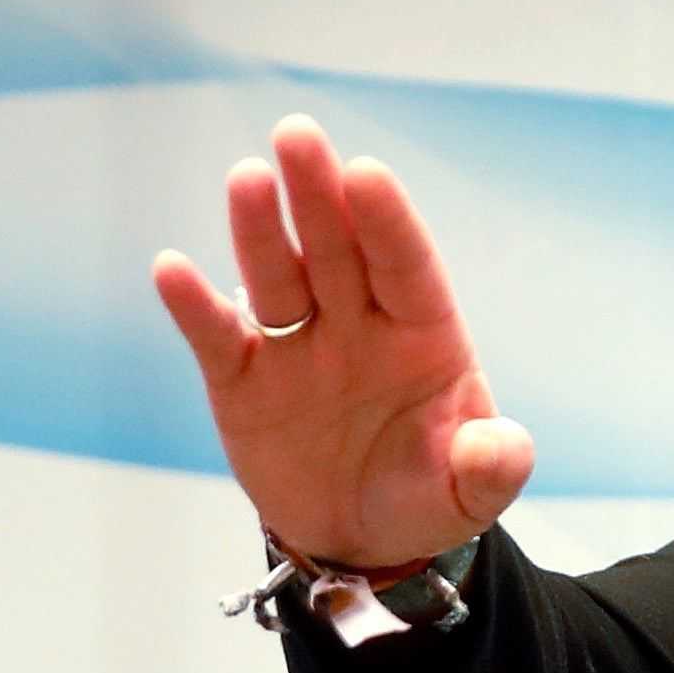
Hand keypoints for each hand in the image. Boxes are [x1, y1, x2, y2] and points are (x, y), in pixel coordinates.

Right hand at [150, 115, 534, 572]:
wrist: (360, 540)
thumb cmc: (424, 496)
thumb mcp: (467, 494)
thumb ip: (491, 467)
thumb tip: (502, 449)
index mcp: (422, 334)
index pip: (406, 266)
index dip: (387, 221)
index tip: (366, 174)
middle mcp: (358, 324)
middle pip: (337, 248)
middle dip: (318, 193)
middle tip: (297, 132)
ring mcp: (298, 347)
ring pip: (277, 277)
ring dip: (259, 230)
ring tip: (246, 178)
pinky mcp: (244, 382)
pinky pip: (218, 339)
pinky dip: (195, 306)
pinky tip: (171, 268)